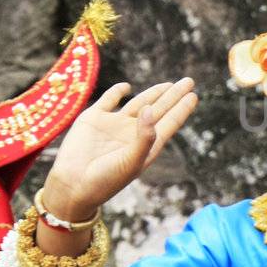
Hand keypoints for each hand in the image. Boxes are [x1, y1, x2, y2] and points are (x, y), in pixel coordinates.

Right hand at [43, 79, 198, 217]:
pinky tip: (128, 87)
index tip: (194, 95)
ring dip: (154, 93)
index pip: (169, 123)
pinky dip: (118, 91)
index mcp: (146, 146)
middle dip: (174, 96)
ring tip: (170, 84)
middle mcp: (132, 133)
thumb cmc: (105, 180)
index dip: (182, 109)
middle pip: (159, 110)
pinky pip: (109, 100)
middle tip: (190, 81)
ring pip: (138, 103)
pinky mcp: (94, 119)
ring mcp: (113, 125)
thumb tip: (152, 109)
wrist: (72, 185)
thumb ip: (145, 137)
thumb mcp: (131, 162)